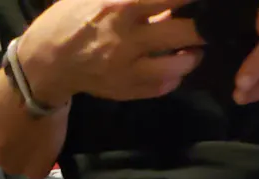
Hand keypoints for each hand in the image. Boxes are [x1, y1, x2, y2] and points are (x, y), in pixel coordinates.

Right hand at [19, 0, 203, 104]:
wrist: (48, 60)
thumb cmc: (72, 16)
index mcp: (120, 5)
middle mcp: (128, 38)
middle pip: (184, 32)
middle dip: (202, 26)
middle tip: (209, 21)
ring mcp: (129, 69)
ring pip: (178, 65)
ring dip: (193, 55)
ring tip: (196, 47)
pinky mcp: (128, 90)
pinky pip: (163, 85)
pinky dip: (175, 75)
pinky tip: (177, 65)